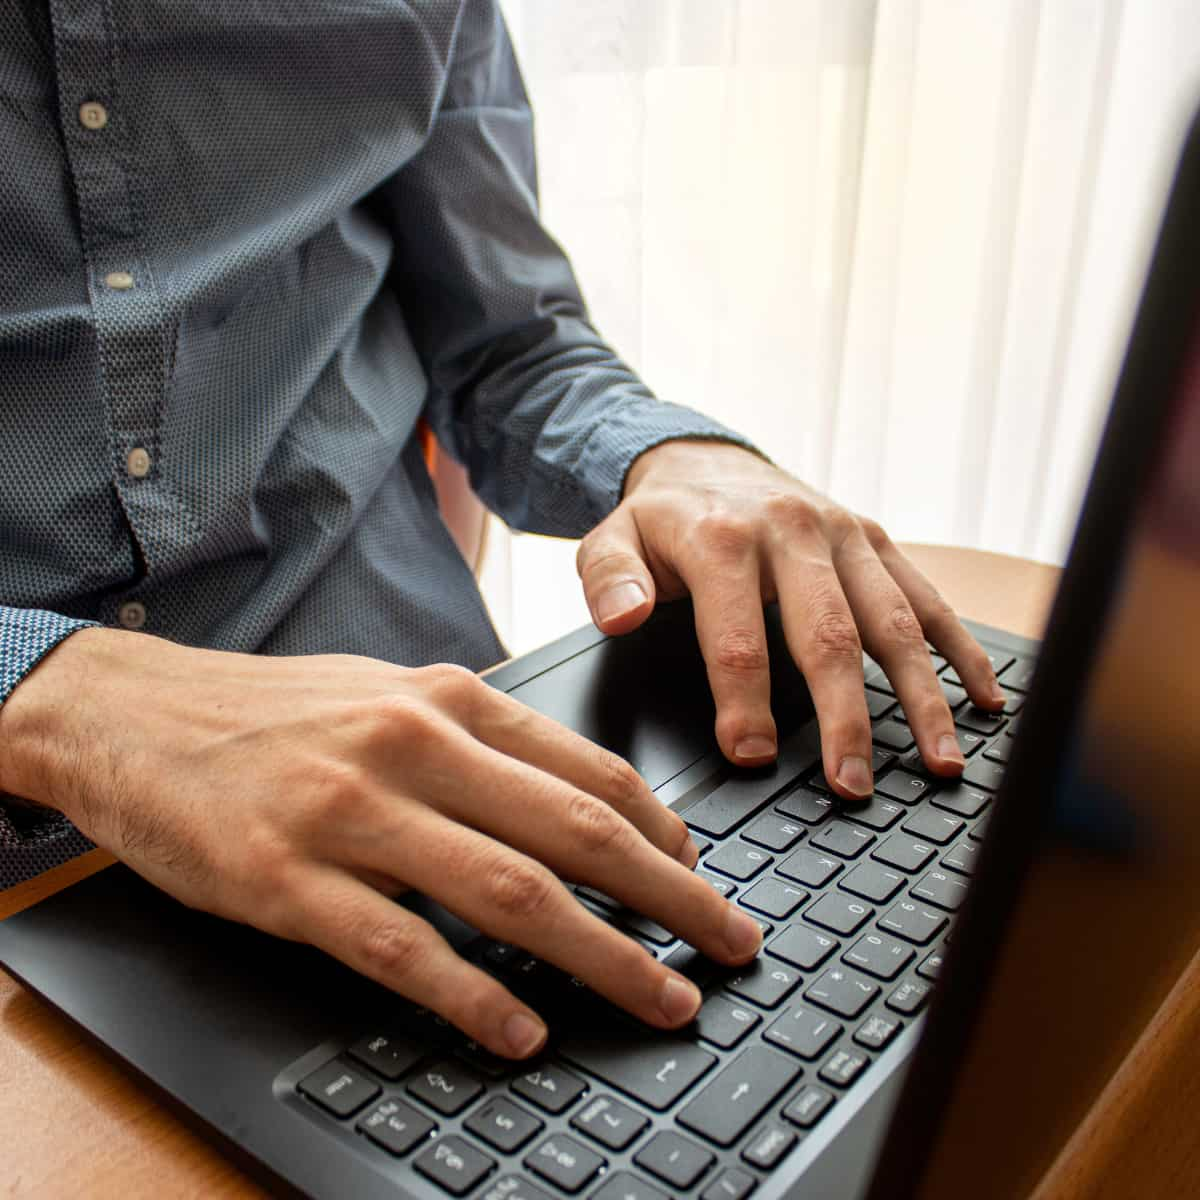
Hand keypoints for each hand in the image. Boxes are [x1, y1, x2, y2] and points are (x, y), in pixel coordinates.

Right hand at [0, 629, 763, 1055]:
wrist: (139, 715)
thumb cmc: (281, 711)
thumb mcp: (394, 694)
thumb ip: (483, 741)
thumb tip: (578, 800)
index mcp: (450, 698)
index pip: (589, 771)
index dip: (664, 833)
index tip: (702, 877)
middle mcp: (415, 746)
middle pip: (576, 833)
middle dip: (672, 898)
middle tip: (729, 945)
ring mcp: (353, 812)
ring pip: (510, 894)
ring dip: (603, 956)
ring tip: (662, 999)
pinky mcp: (289, 879)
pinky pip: (403, 949)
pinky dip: (475, 995)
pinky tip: (522, 1029)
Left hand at [577, 440, 1006, 798]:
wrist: (708, 460)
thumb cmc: (662, 519)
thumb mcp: (611, 539)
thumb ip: (609, 580)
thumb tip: (623, 617)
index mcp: (722, 539)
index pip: (737, 634)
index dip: (743, 702)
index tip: (752, 757)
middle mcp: (793, 532)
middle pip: (829, 634)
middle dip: (845, 717)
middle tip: (853, 786)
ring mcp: (843, 535)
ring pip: (892, 620)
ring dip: (921, 695)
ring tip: (939, 761)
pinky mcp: (874, 541)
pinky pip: (926, 597)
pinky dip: (960, 649)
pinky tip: (984, 699)